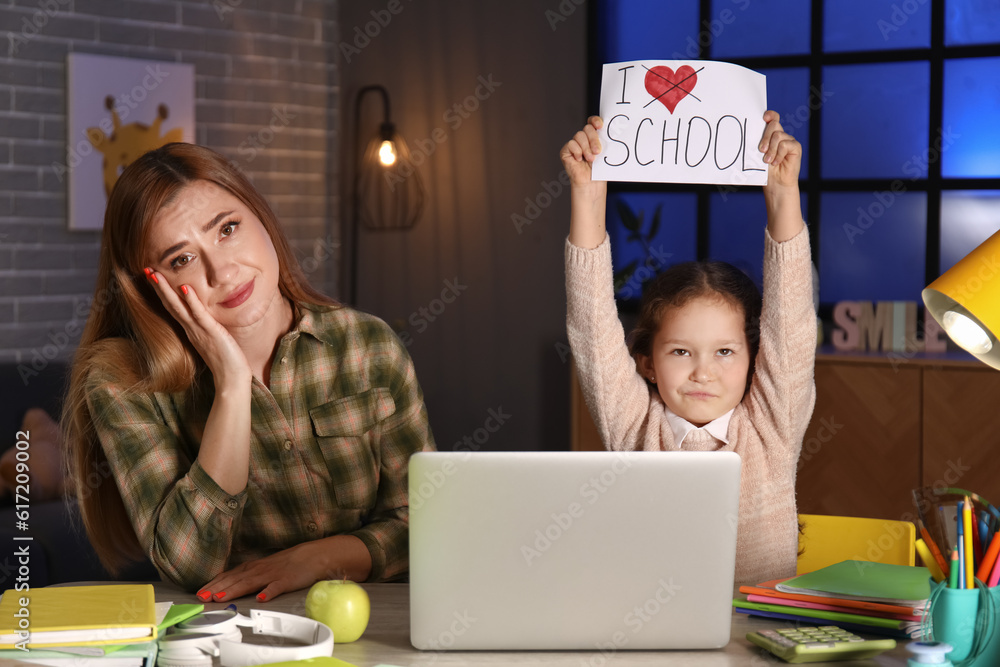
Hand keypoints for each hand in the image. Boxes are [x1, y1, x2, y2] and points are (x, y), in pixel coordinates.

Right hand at [144, 269, 250, 386]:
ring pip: (179, 307)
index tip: (154, 277)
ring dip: (166, 290)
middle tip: (146, 270)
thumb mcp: (214, 340)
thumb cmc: (226, 361)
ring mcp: (199, 331)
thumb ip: (207, 328)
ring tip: (155, 274)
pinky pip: (199, 315)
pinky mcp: (211, 332)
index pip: (174, 308)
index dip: (163, 292)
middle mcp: (191, 329)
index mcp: (191, 330)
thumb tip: (206, 319)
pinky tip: (184, 288)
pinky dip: (191, 301)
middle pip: (171, 305)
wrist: (232, 379)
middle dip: (159, 287)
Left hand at [197, 541, 326, 602]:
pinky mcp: (287, 580)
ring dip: (234, 590)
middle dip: (217, 589)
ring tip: (221, 598)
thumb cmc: (289, 562)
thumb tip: (231, 584)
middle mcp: (260, 570)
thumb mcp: (265, 567)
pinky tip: (261, 599)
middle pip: (235, 580)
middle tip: (202, 598)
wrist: (313, 555)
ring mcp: (273, 575)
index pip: (229, 575)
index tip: (199, 593)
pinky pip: (277, 586)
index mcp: (253, 567)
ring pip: (250, 583)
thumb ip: (249, 575)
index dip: (214, 584)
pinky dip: (268, 592)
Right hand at [560, 116, 607, 192]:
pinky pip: (571, 144)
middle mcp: (583, 139)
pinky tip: (579, 160)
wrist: (591, 183)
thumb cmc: (599, 170)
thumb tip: (607, 132)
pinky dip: (577, 152)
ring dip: (586, 148)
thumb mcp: (605, 153)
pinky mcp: (566, 151)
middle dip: (594, 139)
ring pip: (579, 135)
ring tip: (591, 159)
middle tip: (598, 151)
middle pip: (587, 128)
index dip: (595, 120)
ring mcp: (574, 144)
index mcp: (593, 137)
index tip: (600, 126)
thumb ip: (604, 141)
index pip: (592, 122)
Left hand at [758, 111, 804, 240]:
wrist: (775, 184)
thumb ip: (756, 143)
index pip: (772, 118)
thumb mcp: (757, 155)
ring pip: (778, 135)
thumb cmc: (764, 171)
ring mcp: (788, 141)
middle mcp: (780, 135)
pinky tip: (776, 163)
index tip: (764, 117)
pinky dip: (778, 154)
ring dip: (771, 149)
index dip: (770, 115)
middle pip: (774, 125)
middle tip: (761, 150)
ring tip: (767, 161)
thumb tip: (746, 134)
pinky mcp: (795, 147)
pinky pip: (785, 145)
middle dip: (765, 136)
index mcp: (770, 135)